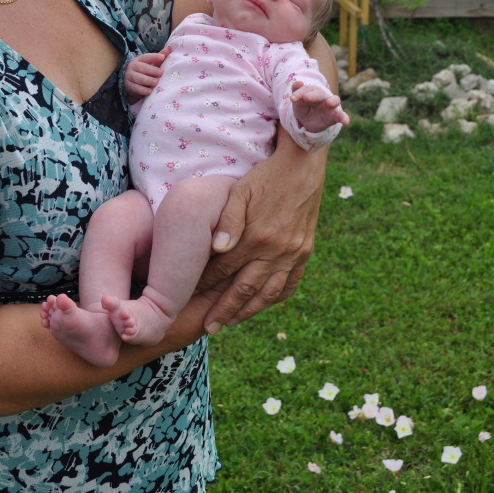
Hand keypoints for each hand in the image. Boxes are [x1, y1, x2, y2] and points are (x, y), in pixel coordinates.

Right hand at [124, 50, 168, 99]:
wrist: (132, 84)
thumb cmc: (145, 72)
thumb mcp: (151, 65)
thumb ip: (158, 59)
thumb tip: (169, 49)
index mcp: (138, 60)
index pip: (146, 57)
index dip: (154, 56)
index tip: (162, 57)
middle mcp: (132, 67)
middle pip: (141, 67)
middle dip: (152, 70)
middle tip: (161, 73)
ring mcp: (129, 77)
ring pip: (137, 78)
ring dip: (147, 80)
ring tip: (155, 83)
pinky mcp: (128, 86)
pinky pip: (135, 88)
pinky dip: (142, 90)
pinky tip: (149, 91)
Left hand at [197, 130, 326, 331]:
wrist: (303, 164)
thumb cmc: (265, 175)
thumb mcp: (241, 191)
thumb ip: (228, 221)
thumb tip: (217, 249)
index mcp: (257, 236)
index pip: (224, 268)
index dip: (205, 284)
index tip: (188, 296)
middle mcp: (277, 250)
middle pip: (245, 288)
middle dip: (224, 310)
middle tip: (208, 328)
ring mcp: (294, 253)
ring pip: (269, 292)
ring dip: (249, 311)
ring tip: (231, 323)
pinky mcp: (305, 251)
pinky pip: (291, 282)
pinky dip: (277, 297)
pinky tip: (264, 304)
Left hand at [290, 81, 349, 131]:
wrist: (308, 122)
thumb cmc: (303, 107)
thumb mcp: (298, 102)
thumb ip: (297, 93)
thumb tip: (298, 82)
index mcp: (312, 91)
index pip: (306, 90)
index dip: (299, 93)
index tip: (292, 99)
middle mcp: (322, 97)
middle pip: (320, 94)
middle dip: (314, 95)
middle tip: (306, 98)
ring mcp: (329, 106)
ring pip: (334, 100)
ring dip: (333, 101)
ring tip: (330, 104)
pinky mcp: (334, 116)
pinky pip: (341, 115)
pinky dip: (344, 117)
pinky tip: (346, 122)